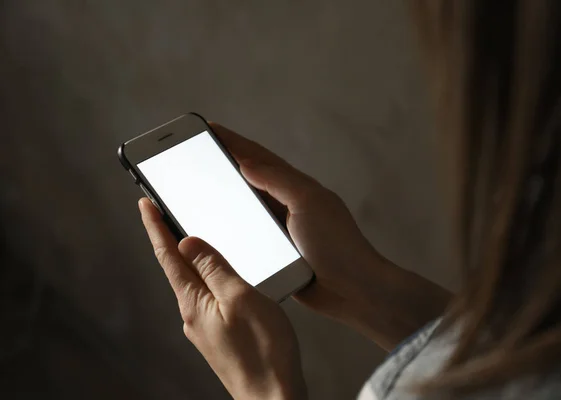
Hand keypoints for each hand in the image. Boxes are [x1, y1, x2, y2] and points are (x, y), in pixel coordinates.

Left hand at [139, 198, 306, 399]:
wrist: (272, 396)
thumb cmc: (263, 350)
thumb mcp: (240, 297)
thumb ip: (214, 268)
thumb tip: (188, 243)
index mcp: (194, 301)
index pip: (168, 255)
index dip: (155, 227)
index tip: (145, 204)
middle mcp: (193, 314)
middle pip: (177, 268)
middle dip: (169, 239)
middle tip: (162, 215)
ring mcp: (204, 327)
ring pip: (193, 284)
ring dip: (190, 259)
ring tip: (191, 239)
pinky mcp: (219, 335)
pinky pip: (207, 298)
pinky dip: (208, 279)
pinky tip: (220, 277)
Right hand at [213, 123, 450, 350]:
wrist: (353, 290)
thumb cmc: (338, 244)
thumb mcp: (309, 202)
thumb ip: (278, 181)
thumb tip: (246, 163)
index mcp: (297, 187)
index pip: (260, 158)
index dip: (235, 143)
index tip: (211, 129)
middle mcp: (288, 205)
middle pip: (250, 181)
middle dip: (224, 166)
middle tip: (196, 155)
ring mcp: (282, 230)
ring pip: (247, 209)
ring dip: (225, 198)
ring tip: (198, 189)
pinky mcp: (277, 255)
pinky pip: (248, 237)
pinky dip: (231, 231)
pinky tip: (214, 232)